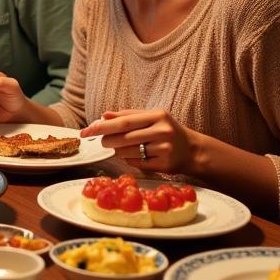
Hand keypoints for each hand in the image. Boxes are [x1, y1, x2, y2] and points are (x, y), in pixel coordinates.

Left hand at [80, 109, 198, 172]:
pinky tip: (133, 156)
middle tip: (102, 142)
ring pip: (128, 152)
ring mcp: (165, 149)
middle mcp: (163, 131)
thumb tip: (103, 115)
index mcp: (157, 116)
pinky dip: (129, 160)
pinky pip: (137, 163)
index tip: (86, 131)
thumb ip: (127, 115)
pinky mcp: (165, 164)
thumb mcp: (151, 118)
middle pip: (124, 137)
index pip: (123, 122)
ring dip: (117, 151)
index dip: (101, 127)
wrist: (193, 150)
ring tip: (120, 148)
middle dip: (107, 140)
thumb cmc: (166, 131)